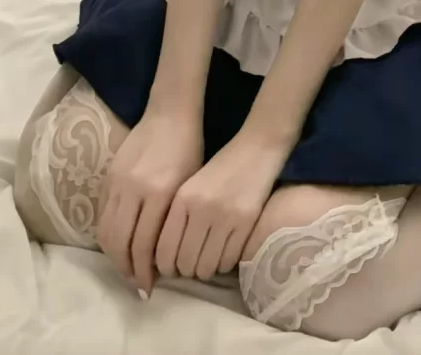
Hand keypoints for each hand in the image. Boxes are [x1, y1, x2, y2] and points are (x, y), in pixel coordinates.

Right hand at [97, 105, 203, 296]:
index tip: (150, 288)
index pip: (142, 245)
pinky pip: (101, 214)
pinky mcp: (107, 176)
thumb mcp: (187, 187)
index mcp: (156, 192)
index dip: (144, 271)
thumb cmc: (190, 149)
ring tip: (127, 267)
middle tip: (136, 283)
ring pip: (105, 230)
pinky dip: (107, 234)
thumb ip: (172, 222)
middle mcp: (132, 188)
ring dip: (114, 254)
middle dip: (126, 268)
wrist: (170, 113)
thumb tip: (163, 259)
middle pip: (119, 242)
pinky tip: (119, 242)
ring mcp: (116, 181)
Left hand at [154, 126, 287, 282]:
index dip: (164, 267)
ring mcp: (225, 217)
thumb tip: (164, 257)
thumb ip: (177, 217)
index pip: (164, 249)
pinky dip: (224, 264)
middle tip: (189, 268)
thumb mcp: (191, 187)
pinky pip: (228, 261)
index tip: (169, 270)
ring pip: (207, 266)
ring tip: (207, 261)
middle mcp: (201, 209)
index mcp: (182, 199)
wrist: (256, 149)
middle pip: (185, 263)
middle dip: (185, 271)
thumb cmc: (220, 169)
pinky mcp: (246, 223)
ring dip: (205, 270)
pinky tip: (224, 254)